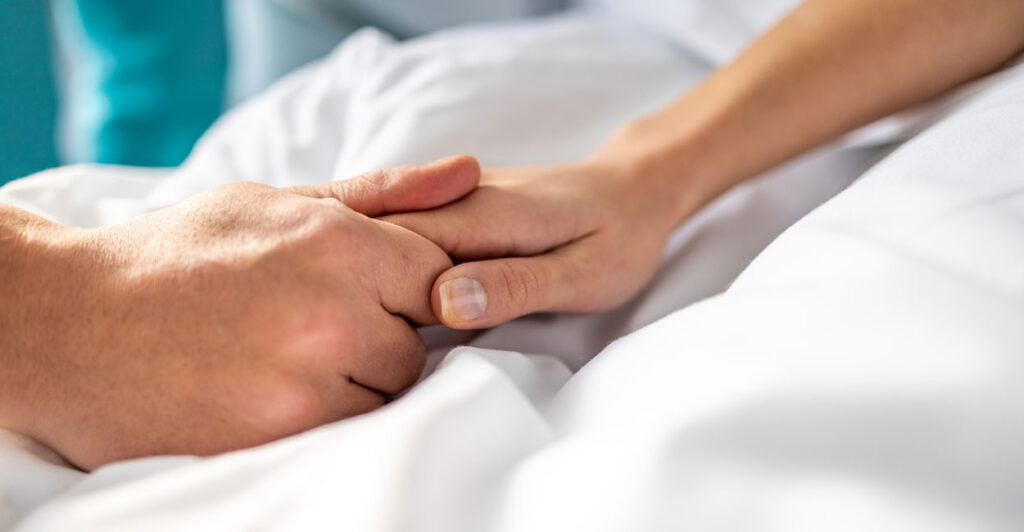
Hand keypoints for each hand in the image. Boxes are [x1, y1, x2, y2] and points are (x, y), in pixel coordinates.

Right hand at [1, 155, 478, 469]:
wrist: (76, 323)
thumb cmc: (182, 252)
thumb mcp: (277, 200)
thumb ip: (383, 192)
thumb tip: (471, 172)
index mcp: (340, 242)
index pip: (438, 277)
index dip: (408, 290)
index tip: (372, 295)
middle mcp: (334, 312)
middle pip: (416, 346)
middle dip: (382, 339)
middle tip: (319, 328)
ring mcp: (307, 380)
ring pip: (385, 395)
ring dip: (355, 383)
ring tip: (290, 357)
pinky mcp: (278, 435)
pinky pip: (345, 432)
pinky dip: (323, 416)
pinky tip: (274, 387)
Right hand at [383, 155, 698, 328]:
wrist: (635, 190)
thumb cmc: (617, 239)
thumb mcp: (581, 274)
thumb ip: (515, 287)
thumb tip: (444, 302)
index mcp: (484, 212)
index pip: (395, 243)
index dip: (366, 285)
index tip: (354, 329)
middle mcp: (458, 197)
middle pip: (380, 237)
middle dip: (356, 281)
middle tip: (344, 331)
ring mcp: (454, 200)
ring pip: (390, 234)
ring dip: (369, 272)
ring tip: (353, 317)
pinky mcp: (457, 211)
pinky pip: (409, 235)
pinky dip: (391, 263)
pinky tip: (383, 293)